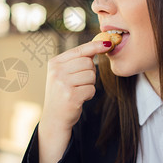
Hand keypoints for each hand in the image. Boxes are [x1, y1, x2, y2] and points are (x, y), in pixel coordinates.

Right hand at [37, 40, 112, 162]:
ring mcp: (63, 84)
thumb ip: (77, 60)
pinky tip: (79, 98)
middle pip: (88, 63)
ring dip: (89, 84)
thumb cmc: (62, 93)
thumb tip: (100, 45)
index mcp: (54, 63)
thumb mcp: (63, 74)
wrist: (54, 118)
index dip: (95, 46)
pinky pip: (91, 89)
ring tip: (78, 91)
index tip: (108, 43)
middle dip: (90, 72)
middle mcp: (57, 72)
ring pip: (91, 75)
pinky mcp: (71, 96)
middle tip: (80, 82)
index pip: (79, 50)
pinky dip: (89, 94)